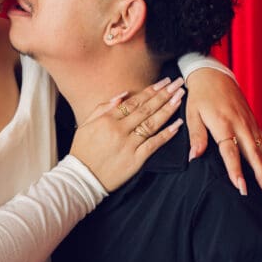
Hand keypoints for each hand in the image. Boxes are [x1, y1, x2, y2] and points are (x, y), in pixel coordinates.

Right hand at [70, 78, 184, 190]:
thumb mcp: (86, 125)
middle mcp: (119, 130)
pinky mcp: (135, 160)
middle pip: (146, 109)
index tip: (163, 82)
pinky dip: (167, 134)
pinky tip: (177, 124)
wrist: (81, 179)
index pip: (133, 101)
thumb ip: (103, 108)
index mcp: (107, 120)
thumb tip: (123, 94)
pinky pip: (154, 144)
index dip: (150, 90)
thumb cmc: (82, 151)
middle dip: (164, 95)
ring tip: (180, 98)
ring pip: (152, 124)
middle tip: (177, 84)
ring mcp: (128, 145)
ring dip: (168, 109)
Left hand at [185, 69, 261, 198]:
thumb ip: (196, 135)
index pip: (230, 152)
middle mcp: (240, 125)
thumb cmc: (200, 96)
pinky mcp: (253, 123)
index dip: (236, 171)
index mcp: (223, 123)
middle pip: (254, 155)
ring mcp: (249, 124)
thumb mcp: (192, 113)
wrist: (213, 75)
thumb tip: (194, 157)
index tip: (242, 188)